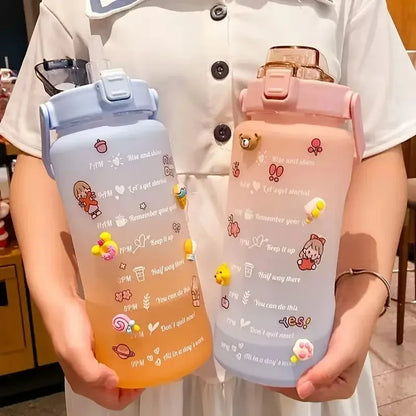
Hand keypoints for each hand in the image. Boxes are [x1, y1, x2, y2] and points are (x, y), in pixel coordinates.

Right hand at [49, 296, 141, 409]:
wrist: (63, 302)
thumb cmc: (67, 326)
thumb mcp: (76, 352)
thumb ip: (91, 372)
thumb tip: (113, 382)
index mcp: (84, 382)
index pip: (113, 401)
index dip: (130, 395)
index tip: (143, 380)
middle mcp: (89, 374)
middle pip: (117, 388)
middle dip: (133, 380)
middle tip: (146, 365)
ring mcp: (94, 359)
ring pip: (117, 370)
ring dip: (130, 365)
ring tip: (143, 354)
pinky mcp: (98, 345)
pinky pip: (115, 354)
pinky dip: (125, 352)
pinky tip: (132, 342)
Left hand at [270, 275, 384, 400]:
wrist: (355, 300)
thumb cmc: (354, 328)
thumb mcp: (343, 353)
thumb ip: (325, 373)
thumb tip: (302, 391)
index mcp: (340, 386)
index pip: (308, 394)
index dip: (288, 388)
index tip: (268, 380)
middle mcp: (330, 376)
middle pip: (301, 382)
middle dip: (284, 377)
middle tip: (264, 366)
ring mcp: (323, 361)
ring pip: (299, 368)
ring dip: (285, 364)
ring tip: (266, 357)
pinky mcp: (317, 347)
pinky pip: (300, 354)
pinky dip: (289, 351)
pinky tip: (277, 346)